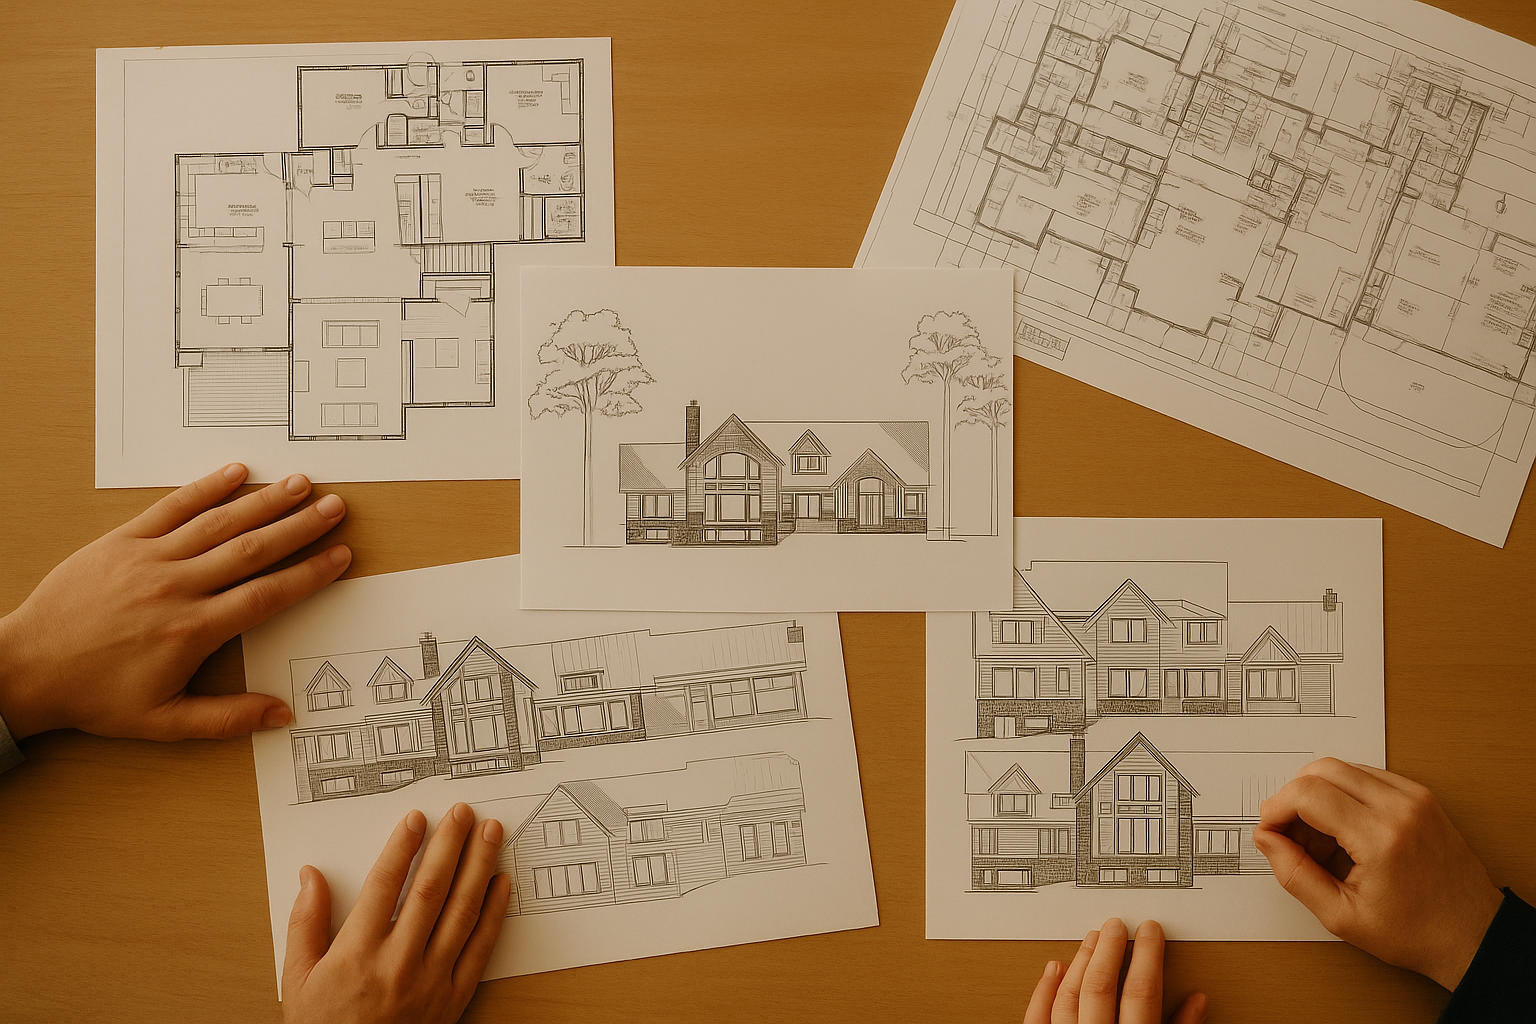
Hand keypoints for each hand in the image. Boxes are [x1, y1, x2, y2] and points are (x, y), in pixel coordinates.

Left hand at [0, 464, 349, 741]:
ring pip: (218, 523)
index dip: (308, 575)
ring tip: (299, 484)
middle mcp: (176, 588)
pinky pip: (170, 508)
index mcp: (192, 631)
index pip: (266, 596)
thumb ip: (226, 718)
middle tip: (334, 508)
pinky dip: (204, 488)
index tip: (339, 557)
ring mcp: (148, 559)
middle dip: (299, 527)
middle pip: (252, 550)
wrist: (26, 668)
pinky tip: (234, 472)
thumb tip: (281, 713)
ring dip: (263, 501)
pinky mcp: (122, 541)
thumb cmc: (93, 696)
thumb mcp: (162, 721)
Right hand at [283, 803, 511, 1023]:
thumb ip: (305, 923)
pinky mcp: (455, 997)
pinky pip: (481, 948)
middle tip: (463, 812)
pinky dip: (495, 912)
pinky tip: (502, 883)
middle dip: (449, 845)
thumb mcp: (298, 980)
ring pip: (462, 912)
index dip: (402, 848)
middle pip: (430, 890)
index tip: (416, 819)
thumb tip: (310, 876)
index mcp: (358, 954)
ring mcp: (432, 980)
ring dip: (479, 867)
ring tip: (490, 833)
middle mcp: (398, 963)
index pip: (384, 886)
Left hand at [1023, 918, 1205, 1023]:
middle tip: (1115, 925)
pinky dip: (1045, 990)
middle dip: (1108, 950)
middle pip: (1100, 988)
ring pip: (1069, 996)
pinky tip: (1054, 968)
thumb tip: (1197, 1002)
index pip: (1141, 994)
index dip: (1147, 957)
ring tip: (1091, 939)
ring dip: (1080, 963)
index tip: (1150, 931)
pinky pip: (1037, 1017)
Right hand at [1253, 758, 1502, 989]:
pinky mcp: (1420, 795)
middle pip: (1320, 770)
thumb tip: (1267, 840)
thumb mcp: (1342, 916)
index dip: (1276, 809)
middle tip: (1291, 835)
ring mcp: (1413, 797)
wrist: (1472, 934)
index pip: (1307, 794)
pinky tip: (1345, 831)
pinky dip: (1343, 795)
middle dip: (1293, 798)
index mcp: (1380, 837)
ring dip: (1318, 795)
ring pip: (1341, 769)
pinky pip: (1365, 776)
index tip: (1270, 831)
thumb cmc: (1417, 931)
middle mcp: (1400, 807)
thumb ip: (1295, 875)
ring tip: (1322, 840)